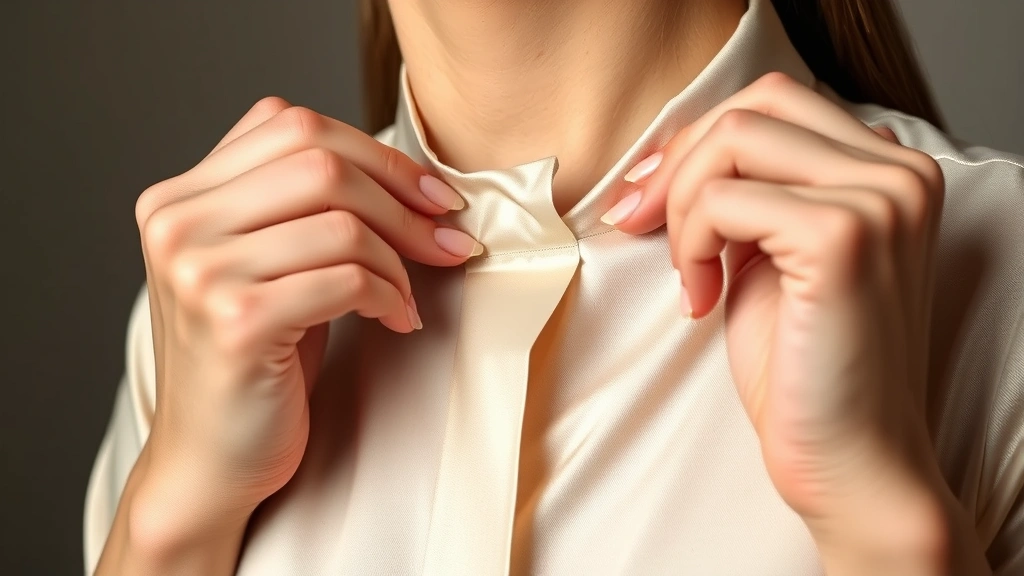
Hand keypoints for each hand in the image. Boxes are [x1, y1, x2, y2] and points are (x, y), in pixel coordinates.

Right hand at [131, 97, 480, 542]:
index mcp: (180, 197)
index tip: (430, 194)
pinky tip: (397, 320)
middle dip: (401, 200)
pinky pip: (346, 279)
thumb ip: (297, 204)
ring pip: (341, 222)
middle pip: (320, 161)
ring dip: (399, 259)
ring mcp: (200, 272)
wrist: (209, 458)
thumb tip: (409, 176)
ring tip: (407, 294)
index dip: (376, 153)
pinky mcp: (236, 322)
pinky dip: (388, 295)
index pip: (290, 123)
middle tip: (446, 239)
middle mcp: (178, 224)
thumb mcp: (263, 263)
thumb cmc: (252, 358)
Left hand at [604, 74, 970, 570]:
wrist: (850, 463)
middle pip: (754, 105)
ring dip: (683, 207)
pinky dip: (691, 244)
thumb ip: (749, 196)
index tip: (649, 197)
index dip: (697, 143)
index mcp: (889, 171)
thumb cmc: (805, 371)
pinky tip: (701, 298)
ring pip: (733, 140)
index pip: (774, 101)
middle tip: (640, 223)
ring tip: (690, 274)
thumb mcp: (769, 258)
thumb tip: (673, 155)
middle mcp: (899, 172)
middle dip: (680, 162)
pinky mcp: (843, 237)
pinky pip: (722, 200)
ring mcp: (879, 200)